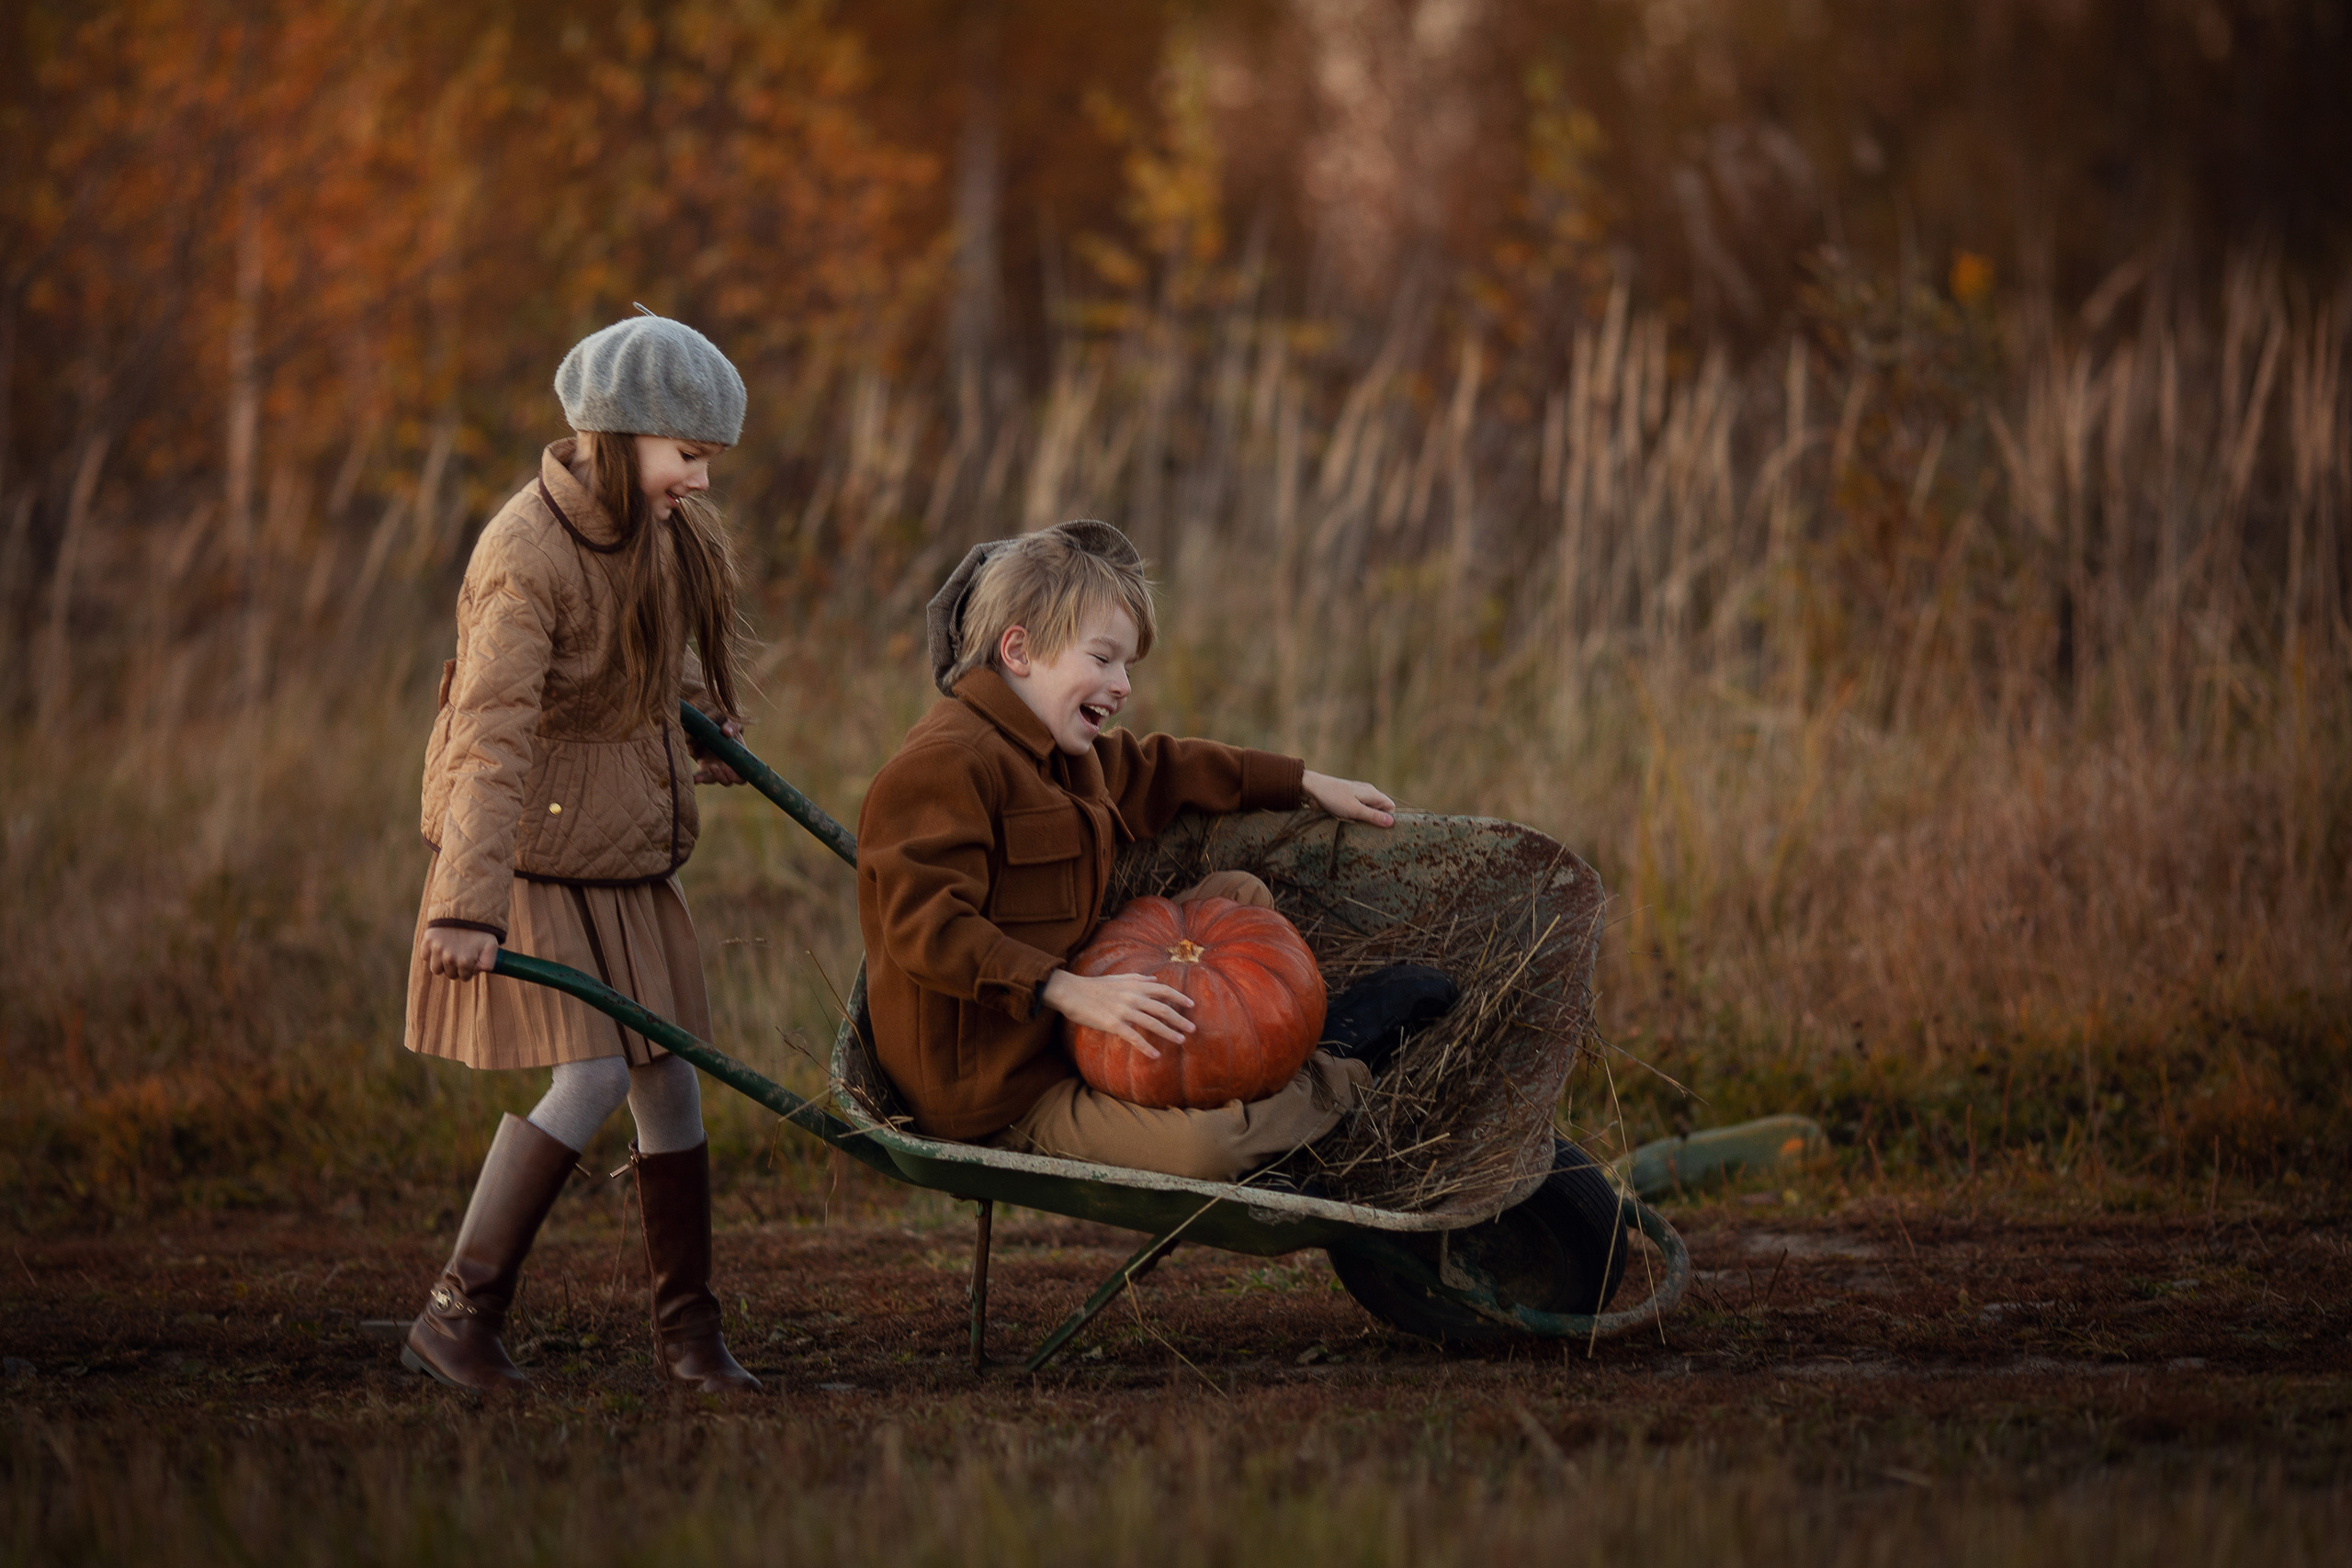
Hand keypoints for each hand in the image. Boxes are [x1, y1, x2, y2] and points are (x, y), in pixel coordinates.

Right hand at [423, 926, 499, 980]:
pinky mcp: (427, 940)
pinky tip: (440, 947)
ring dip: (442, 964)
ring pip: (436, 969)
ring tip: (450, 954)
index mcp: (464, 961)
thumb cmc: (480, 929)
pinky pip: (425, 956)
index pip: (464, 977)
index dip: (469, 971)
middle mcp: (449, 958)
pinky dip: (430, 954)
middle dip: (457, 968)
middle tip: (461, 956)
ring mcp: (437, 949)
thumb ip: (488, 964)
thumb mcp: (491, 946)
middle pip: (450, 974)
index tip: (470, 962)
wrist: (466, 908)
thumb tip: (476, 972)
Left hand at [693, 716, 744, 785]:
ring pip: (715, 780)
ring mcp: (717, 769)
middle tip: (714, 767)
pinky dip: (697, 778)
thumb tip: (726, 732)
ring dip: (708, 779)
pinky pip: (702, 777)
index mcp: (739, 760)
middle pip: (730, 781)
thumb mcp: (732, 725)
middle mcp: (729, 768)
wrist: (713, 730)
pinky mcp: (705, 769)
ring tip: (700, 774)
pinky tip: (692, 778)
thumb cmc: (727, 728)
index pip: (743, 775)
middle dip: (722, 778)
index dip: (737, 776)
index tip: (727, 768)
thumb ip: (732, 726)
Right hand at [1041, 969, 1194, 1056]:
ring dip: (1169, 1033)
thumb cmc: (1094, 985)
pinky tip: (1155, 1055)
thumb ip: (1138, 979)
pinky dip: (1146, 1047)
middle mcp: (1133, 997)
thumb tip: (1155, 980)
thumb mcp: (1118, 978)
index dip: (1179, 997)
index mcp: (1135, 985)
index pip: (1163, 990)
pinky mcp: (1113, 1024)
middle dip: (1179, 1019)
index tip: (1191, 1005)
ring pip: (1152, 1023)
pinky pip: (1133, 1037)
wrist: (1071, 992)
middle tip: (1192, 1029)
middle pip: (1162, 1009)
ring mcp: (1123, 1011)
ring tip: (1181, 1041)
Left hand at [1303, 769, 1395, 827]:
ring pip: (1368, 813)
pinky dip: (1355, 819)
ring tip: (1357, 829)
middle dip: (1375, 822)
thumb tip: (1392, 822)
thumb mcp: (1355, 809)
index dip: (1388, 819)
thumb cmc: (1334, 798)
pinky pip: (1357, 813)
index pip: (1390, 807)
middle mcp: (1367, 794)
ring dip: (1363, 821)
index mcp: (1372, 793)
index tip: (1382, 830)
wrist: (1312, 789)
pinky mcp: (1347, 802)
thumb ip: (1373, 816)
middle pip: (1379, 811)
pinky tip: (1349, 824)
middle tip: (1369, 833)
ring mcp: (1357, 797)